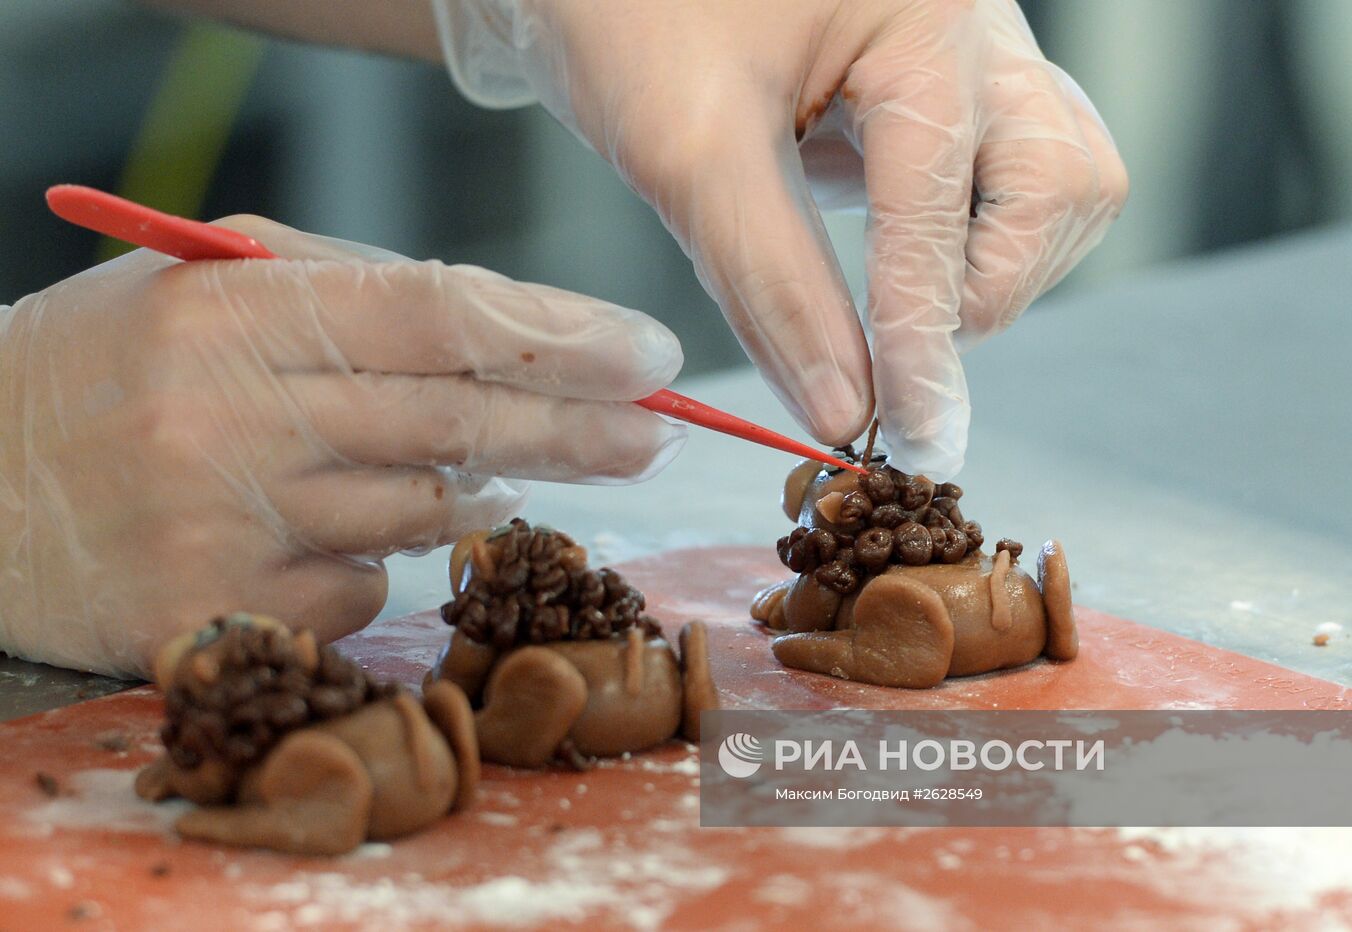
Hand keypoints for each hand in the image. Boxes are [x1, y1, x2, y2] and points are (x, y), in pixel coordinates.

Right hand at [0, 217, 683, 675]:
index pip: (440, 320)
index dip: (561, 338)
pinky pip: (365, 590)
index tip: (649, 354)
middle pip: (459, 424)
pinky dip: (378, 555)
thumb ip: (352, 295)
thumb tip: (514, 342)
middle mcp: (232, 424)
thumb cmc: (107, 370)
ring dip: (480, 488)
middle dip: (580, 429)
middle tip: (660, 431)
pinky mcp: (224, 620)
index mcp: (234, 315)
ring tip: (489, 463)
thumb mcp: (207, 287)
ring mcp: (227, 532)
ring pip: (424, 514)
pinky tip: (330, 523)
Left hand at [432, 0, 1126, 475]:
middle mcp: (975, 26)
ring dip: (991, 267)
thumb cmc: (630, 14)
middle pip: (1062, 187)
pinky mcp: (949, 83)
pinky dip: (970, 238)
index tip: (906, 436)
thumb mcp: (687, 147)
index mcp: (924, 16)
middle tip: (895, 345)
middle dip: (983, 288)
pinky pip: (1018, 174)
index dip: (923, 339)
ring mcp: (973, 50)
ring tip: (893, 297)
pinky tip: (900, 256)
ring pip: (1060, 184)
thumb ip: (773, 281)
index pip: (945, 209)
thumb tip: (841, 410)